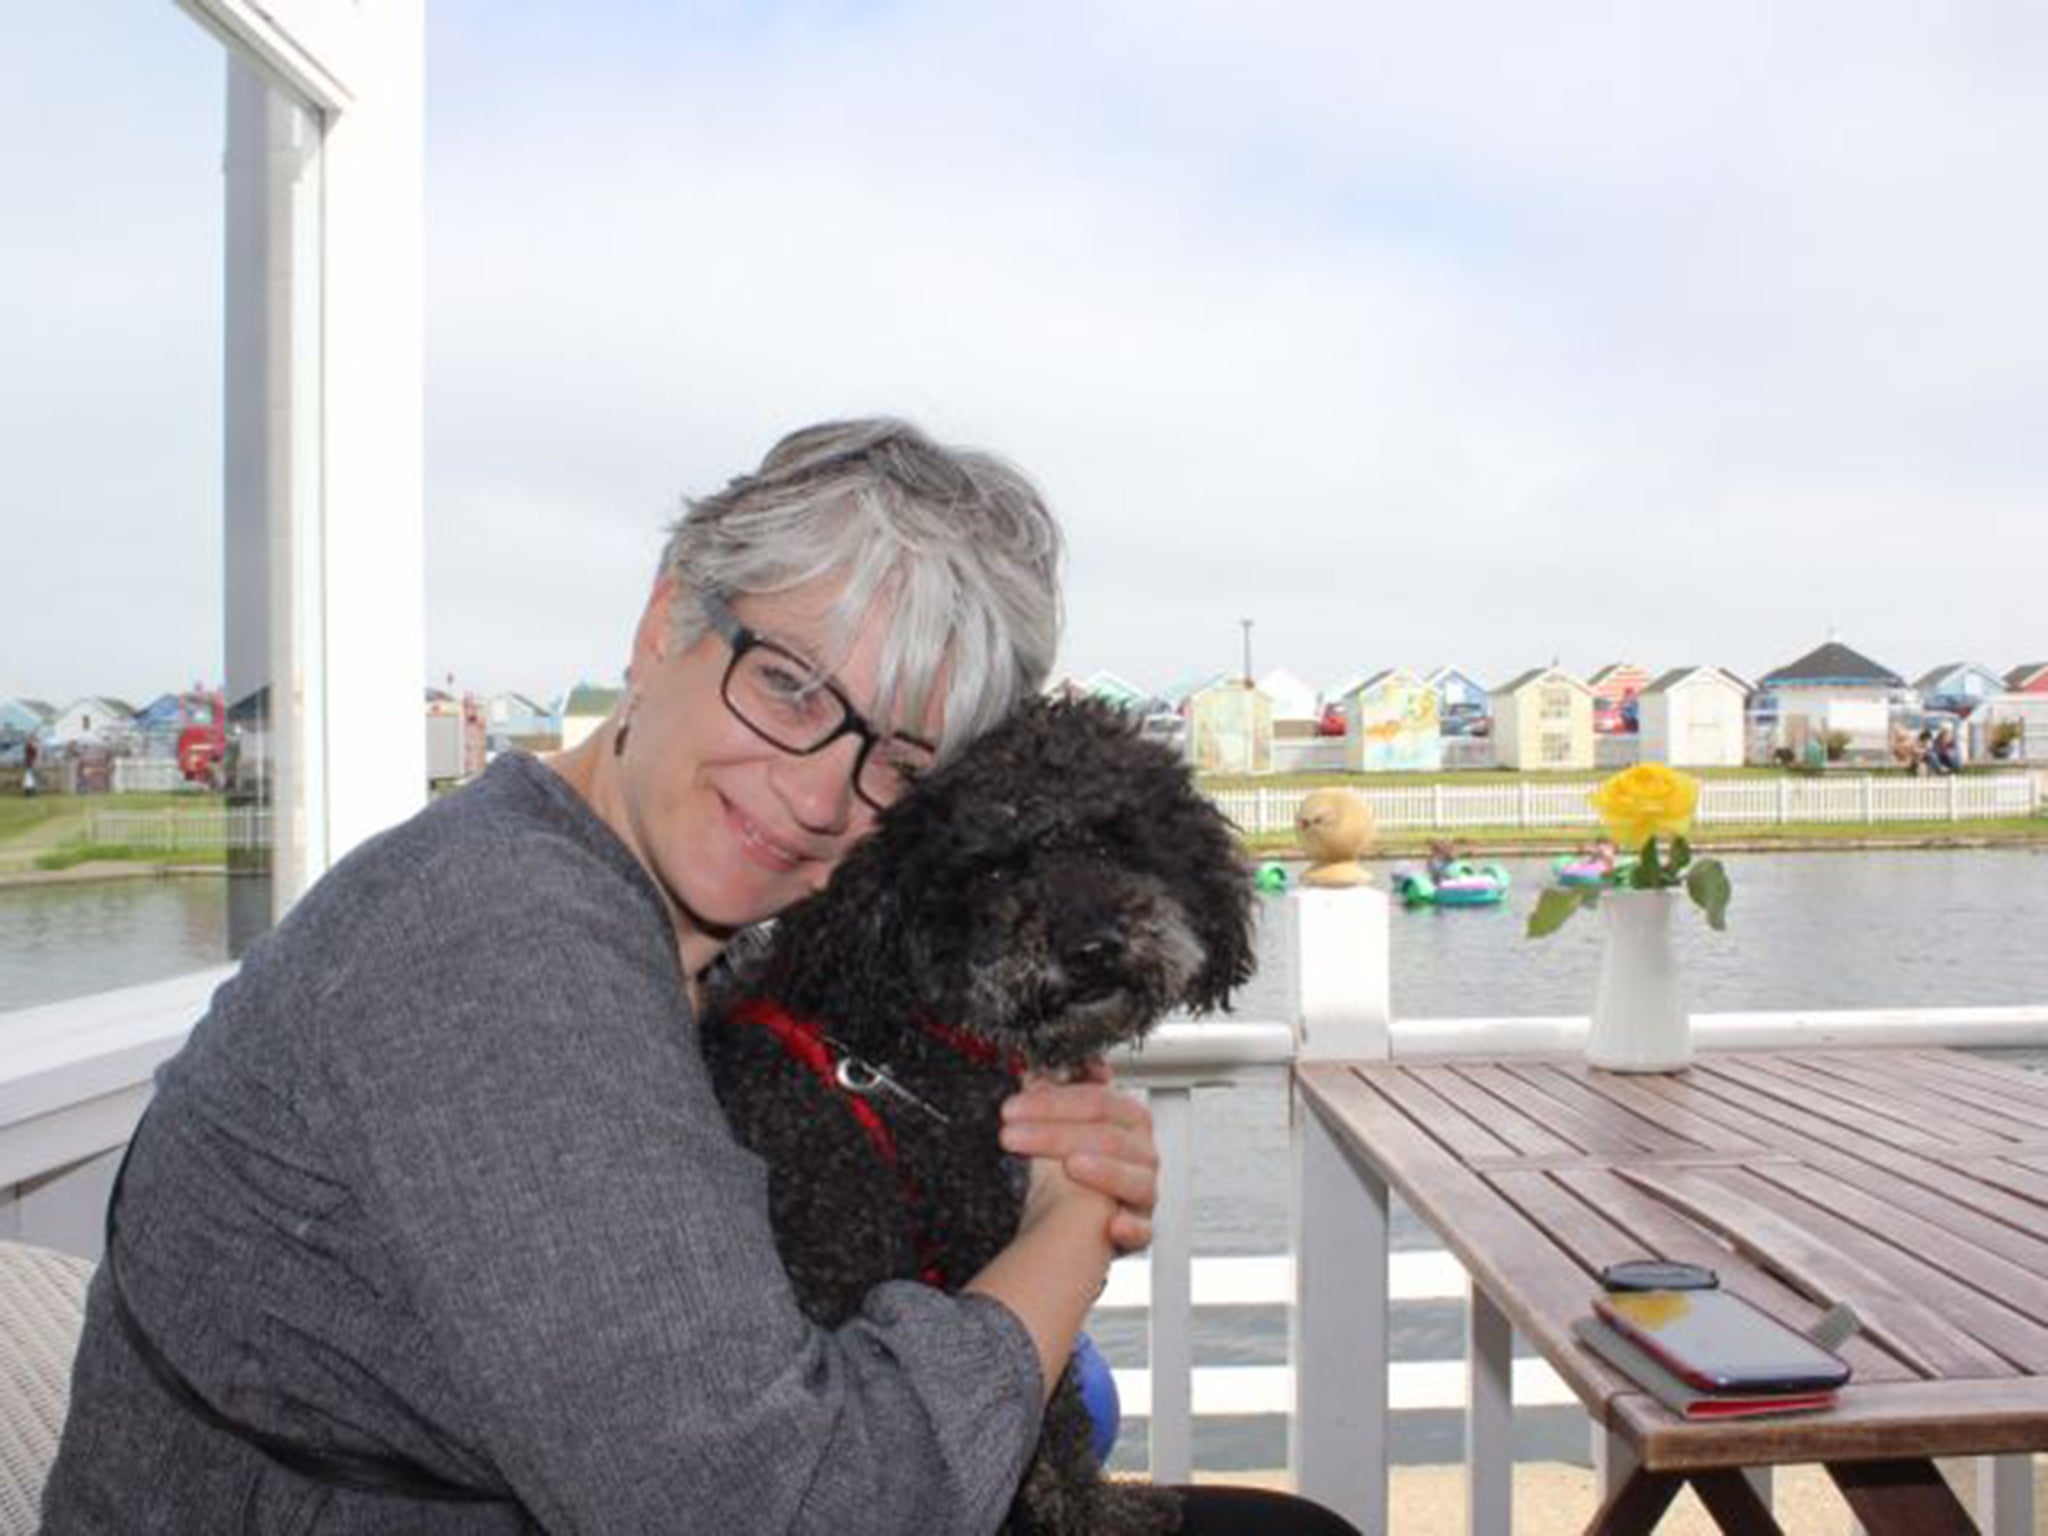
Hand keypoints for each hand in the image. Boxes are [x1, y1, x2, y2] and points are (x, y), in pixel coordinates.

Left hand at [999, 1063, 1158, 1252]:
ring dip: (1104, 1172)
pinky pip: (1144, 1229)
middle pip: (1108, 1136)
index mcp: (1126, 1117)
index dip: (1053, 1102)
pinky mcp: (1142, 1228)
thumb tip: (1030, 1064)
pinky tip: (1113, 1225)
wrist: (1069, 1219)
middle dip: (1056, 1134)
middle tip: (1011, 1135)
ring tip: (1071, 1165)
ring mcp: (1144, 1189)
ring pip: (1134, 1179)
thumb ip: (1049, 1090)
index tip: (1012, 1108)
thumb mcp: (1056, 1123)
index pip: (1096, 1100)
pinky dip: (1132, 1227)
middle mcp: (1142, 1151)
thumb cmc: (1067, 1167)